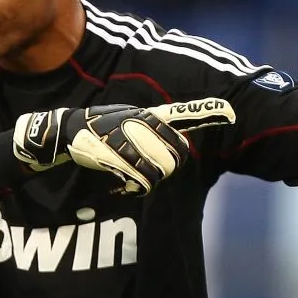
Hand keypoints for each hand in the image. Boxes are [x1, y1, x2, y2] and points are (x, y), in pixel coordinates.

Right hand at [14, 97, 235, 193]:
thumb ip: (161, 123)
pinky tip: (121, 180)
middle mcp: (142, 123)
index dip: (208, 113)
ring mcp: (127, 138)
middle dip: (164, 169)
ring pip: (158, 171)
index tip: (232, 112)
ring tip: (133, 174)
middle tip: (146, 168)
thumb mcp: (133, 118)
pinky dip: (132, 185)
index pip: (183, 114)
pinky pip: (137, 179)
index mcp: (150, 115)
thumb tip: (184, 136)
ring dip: (147, 179)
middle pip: (175, 158)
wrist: (66, 131)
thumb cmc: (105, 128)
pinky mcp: (113, 154)